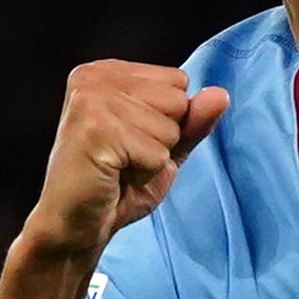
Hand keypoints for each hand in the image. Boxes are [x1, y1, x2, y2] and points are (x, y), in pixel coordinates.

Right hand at [24, 62, 230, 257]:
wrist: (77, 226)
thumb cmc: (116, 186)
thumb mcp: (164, 149)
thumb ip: (192, 122)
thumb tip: (221, 94)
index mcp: (107, 71)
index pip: (178, 81)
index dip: (167, 121)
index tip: (131, 141)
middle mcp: (94, 76)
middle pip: (177, 99)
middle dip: (162, 138)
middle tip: (125, 158)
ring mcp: (91, 99)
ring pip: (169, 127)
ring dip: (152, 157)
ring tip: (117, 167)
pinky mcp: (95, 127)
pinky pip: (157, 151)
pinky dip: (145, 171)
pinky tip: (113, 175)